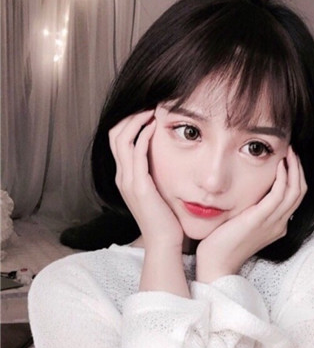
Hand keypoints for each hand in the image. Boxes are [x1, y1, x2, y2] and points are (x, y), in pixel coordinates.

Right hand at [109, 111, 183, 251]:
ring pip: (122, 139)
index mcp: (124, 177)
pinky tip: (156, 127)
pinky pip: (136, 153)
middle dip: (130, 116)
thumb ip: (154, 174)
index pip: (117, 140)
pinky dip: (144, 135)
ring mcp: (128, 181)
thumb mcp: (156, 191)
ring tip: (152, 111)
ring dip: (137, 121)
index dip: (129, 122)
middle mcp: (122, 177)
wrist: (164, 242)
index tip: (147, 112)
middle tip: (149, 106)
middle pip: (114, 134)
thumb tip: (163, 155)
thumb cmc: (164, 217)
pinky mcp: (139, 186)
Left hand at [196, 147, 306, 282]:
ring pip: (295, 192)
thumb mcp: (243, 223)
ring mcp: (273, 223)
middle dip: (299, 170)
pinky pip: (279, 194)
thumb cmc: (224, 242)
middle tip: (293, 152)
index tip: (289, 161)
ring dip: (294, 169)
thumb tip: (251, 192)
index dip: (295, 177)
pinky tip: (279, 165)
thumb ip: (252, 209)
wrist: (216, 262)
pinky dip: (283, 178)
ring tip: (289, 153)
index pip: (294, 198)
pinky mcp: (260, 219)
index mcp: (277, 226)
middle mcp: (280, 224)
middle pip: (300, 193)